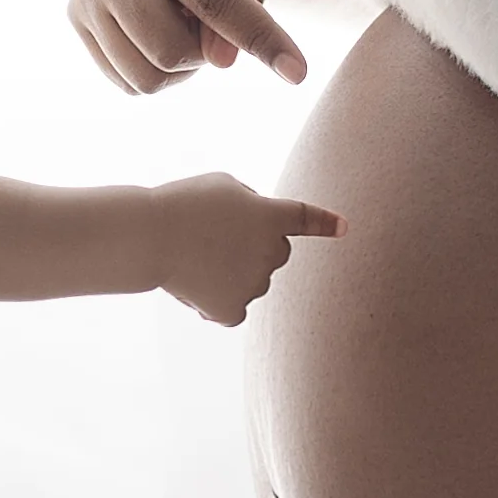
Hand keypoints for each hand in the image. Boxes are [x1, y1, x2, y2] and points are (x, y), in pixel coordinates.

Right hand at [72, 0, 310, 91]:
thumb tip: (220, 59)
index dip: (256, 36)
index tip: (297, 70)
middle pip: (170, 50)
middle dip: (211, 48)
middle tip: (223, 14)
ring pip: (146, 76)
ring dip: (186, 62)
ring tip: (193, 17)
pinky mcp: (77, 15)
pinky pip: (128, 81)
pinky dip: (160, 68)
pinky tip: (168, 26)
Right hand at [154, 176, 342, 325]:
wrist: (153, 237)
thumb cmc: (184, 204)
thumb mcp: (224, 187)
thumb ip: (252, 206)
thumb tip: (257, 232)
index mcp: (272, 216)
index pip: (306, 219)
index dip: (325, 223)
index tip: (344, 227)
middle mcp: (272, 252)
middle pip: (276, 253)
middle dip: (256, 248)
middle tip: (218, 239)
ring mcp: (255, 284)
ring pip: (251, 281)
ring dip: (231, 273)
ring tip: (195, 258)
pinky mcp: (233, 310)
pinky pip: (234, 308)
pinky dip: (218, 302)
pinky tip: (195, 286)